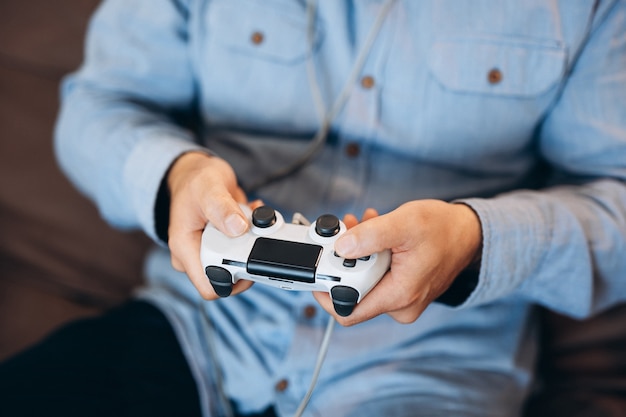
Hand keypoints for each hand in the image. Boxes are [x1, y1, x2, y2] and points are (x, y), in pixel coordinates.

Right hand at [166, 152, 255, 298]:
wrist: (197, 173)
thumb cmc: (195, 180)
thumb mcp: (208, 188)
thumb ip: (221, 208)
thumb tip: (238, 228)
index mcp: (185, 248)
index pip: (210, 286)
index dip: (232, 278)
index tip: (247, 254)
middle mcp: (195, 254)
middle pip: (229, 276)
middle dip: (247, 254)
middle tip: (252, 228)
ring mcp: (210, 251)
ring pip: (240, 261)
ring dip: (252, 241)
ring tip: (250, 217)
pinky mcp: (223, 245)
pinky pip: (245, 249)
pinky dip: (253, 232)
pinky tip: (250, 214)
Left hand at [313, 200, 481, 325]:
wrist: (468, 234)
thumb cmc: (443, 229)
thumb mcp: (404, 224)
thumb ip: (370, 236)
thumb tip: (341, 248)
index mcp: (399, 295)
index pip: (347, 310)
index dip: (328, 288)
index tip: (323, 262)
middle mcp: (400, 305)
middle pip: (353, 291)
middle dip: (345, 259)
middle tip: (347, 230)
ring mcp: (401, 298)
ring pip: (363, 280)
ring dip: (357, 252)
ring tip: (363, 225)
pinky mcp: (402, 289)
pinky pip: (375, 276)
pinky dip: (369, 254)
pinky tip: (373, 232)